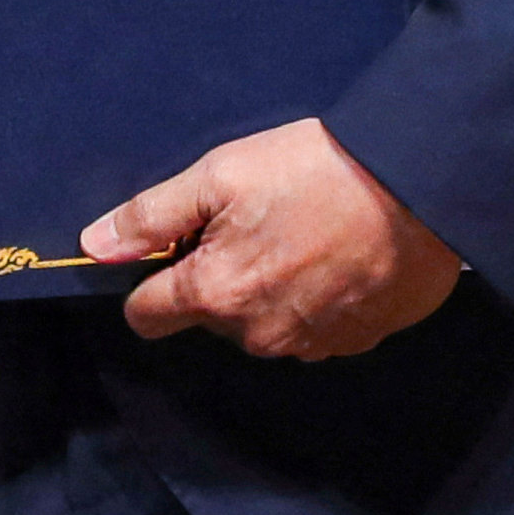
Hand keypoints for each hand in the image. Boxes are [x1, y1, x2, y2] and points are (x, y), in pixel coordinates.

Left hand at [83, 117, 461, 360]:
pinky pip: (312, 329)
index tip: (171, 249)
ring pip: (261, 325)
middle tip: (250, 222)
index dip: (147, 282)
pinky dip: (313, 300)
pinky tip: (332, 255)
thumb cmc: (314, 170)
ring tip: (297, 233)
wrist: (420, 187)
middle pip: (209, 316)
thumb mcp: (220, 174)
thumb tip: (93, 245)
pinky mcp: (356, 342)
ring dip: (266, 290)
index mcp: (216, 294)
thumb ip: (152, 215)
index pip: (147, 316)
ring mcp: (311, 344)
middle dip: (216, 277)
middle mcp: (258, 334)